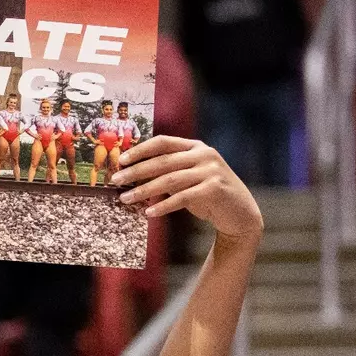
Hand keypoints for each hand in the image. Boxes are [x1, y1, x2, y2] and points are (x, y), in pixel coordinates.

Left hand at [113, 135, 262, 241]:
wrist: (240, 214)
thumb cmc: (207, 195)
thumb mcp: (188, 178)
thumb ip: (167, 173)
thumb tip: (132, 176)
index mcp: (195, 147)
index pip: (163, 142)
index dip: (140, 149)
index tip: (121, 160)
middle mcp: (204, 155)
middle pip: (162, 161)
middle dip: (136, 171)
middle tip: (116, 180)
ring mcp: (211, 171)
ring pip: (169, 180)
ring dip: (144, 190)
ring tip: (125, 199)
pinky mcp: (215, 189)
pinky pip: (182, 197)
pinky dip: (163, 205)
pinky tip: (148, 212)